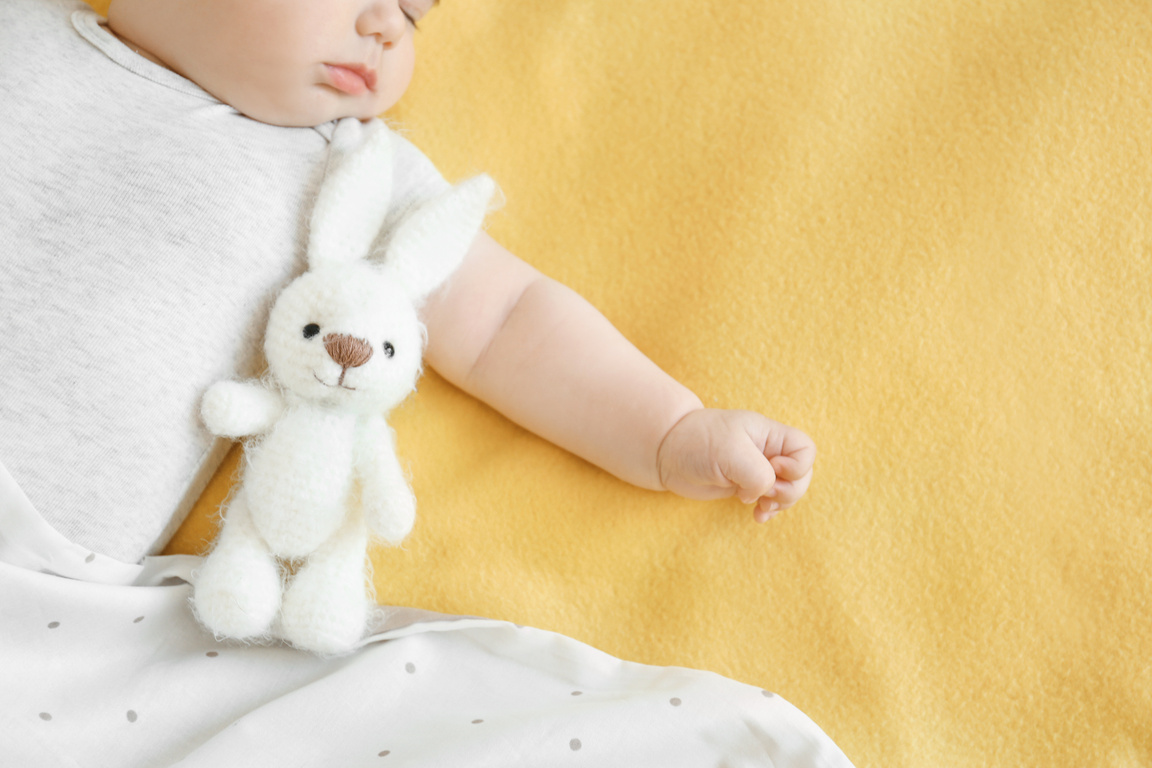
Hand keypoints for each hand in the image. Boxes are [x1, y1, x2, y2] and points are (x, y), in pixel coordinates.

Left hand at [656, 409, 815, 522]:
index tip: (771, 468)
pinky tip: (757, 516)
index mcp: (769, 434)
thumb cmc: (696, 442)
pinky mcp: (745, 485)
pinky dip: (768, 511)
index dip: (795, 467)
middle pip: (802, 475)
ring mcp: (757, 469)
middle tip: (763, 494)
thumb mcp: (730, 452)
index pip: (806, 450)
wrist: (666, 452)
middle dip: (788, 491)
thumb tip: (764, 494)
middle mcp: (767, 450)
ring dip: (779, 504)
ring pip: (789, 491)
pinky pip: (770, 501)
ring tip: (760, 507)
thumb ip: (757, 473)